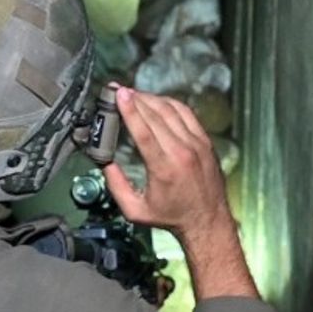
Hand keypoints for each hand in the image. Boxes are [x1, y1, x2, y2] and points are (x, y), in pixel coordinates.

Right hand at [103, 87, 228, 233]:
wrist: (207, 220)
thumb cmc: (172, 217)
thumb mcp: (135, 210)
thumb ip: (116, 186)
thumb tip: (104, 163)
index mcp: (164, 168)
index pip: (144, 131)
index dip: (130, 110)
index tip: (119, 95)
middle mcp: (182, 152)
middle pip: (155, 115)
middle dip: (136, 99)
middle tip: (120, 91)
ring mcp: (197, 144)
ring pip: (171, 110)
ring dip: (151, 99)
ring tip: (135, 95)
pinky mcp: (205, 141)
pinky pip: (186, 113)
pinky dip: (170, 104)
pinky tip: (157, 102)